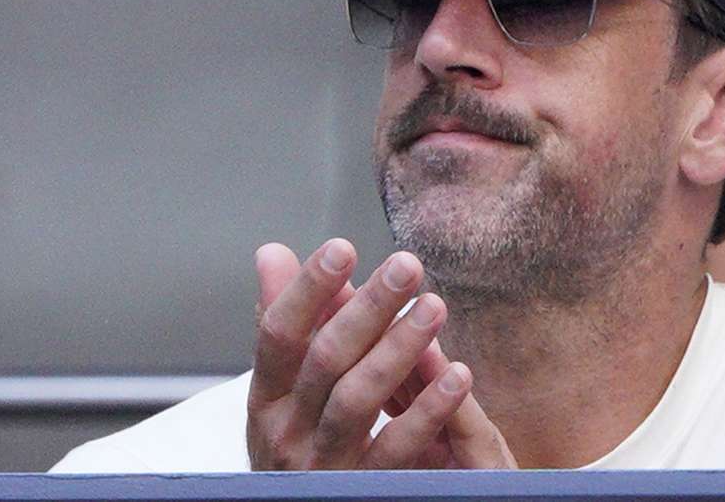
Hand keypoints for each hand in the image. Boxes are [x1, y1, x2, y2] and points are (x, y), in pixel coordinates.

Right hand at [246, 239, 514, 469]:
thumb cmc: (298, 447)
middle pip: (325, 359)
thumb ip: (284, 324)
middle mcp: (286, 432)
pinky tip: (457, 374)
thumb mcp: (281, 394)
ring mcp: (321, 465)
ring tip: (434, 306)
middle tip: (407, 265)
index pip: (280, 334)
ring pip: (358, 399)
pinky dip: (428, 410)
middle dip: (368, 308)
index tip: (342, 247)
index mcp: (266, 399)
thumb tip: (272, 253)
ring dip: (398, 348)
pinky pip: (397, 449)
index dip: (308, 290)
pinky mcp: (359, 492)